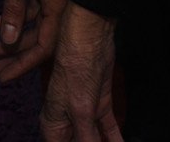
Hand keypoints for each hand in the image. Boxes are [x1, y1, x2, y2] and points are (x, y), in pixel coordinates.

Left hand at [0, 0, 68, 82]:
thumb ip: (13, 8)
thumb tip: (8, 40)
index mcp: (59, 1)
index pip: (45, 44)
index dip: (24, 63)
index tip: (4, 77)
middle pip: (38, 36)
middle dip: (14, 53)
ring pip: (32, 22)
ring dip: (10, 34)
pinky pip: (30, 6)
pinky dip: (12, 15)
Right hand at [40, 5, 124, 141]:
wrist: (90, 39)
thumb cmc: (75, 70)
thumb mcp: (81, 112)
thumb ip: (86, 140)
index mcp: (52, 126)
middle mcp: (65, 123)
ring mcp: (84, 115)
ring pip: (95, 141)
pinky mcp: (100, 106)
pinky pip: (109, 130)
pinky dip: (116, 140)